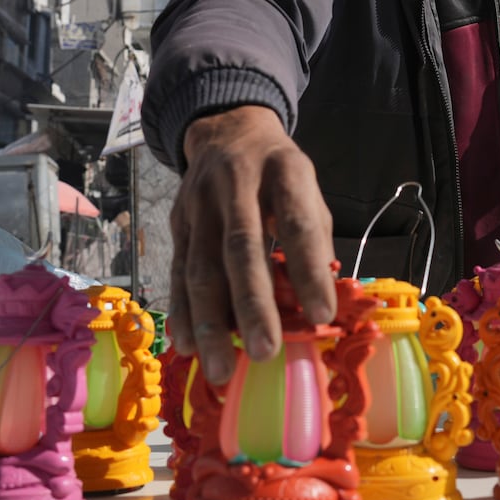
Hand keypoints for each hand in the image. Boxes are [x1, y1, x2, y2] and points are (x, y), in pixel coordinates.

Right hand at [170, 105, 335, 386]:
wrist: (227, 132)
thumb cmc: (278, 174)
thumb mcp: (307, 190)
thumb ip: (314, 240)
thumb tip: (320, 305)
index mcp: (284, 170)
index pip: (297, 221)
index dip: (308, 269)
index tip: (323, 315)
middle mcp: (236, 183)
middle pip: (241, 247)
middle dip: (252, 304)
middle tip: (266, 352)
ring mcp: (200, 204)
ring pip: (200, 267)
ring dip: (210, 323)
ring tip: (221, 368)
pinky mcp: (177, 222)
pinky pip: (178, 271)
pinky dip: (182, 312)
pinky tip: (188, 346)